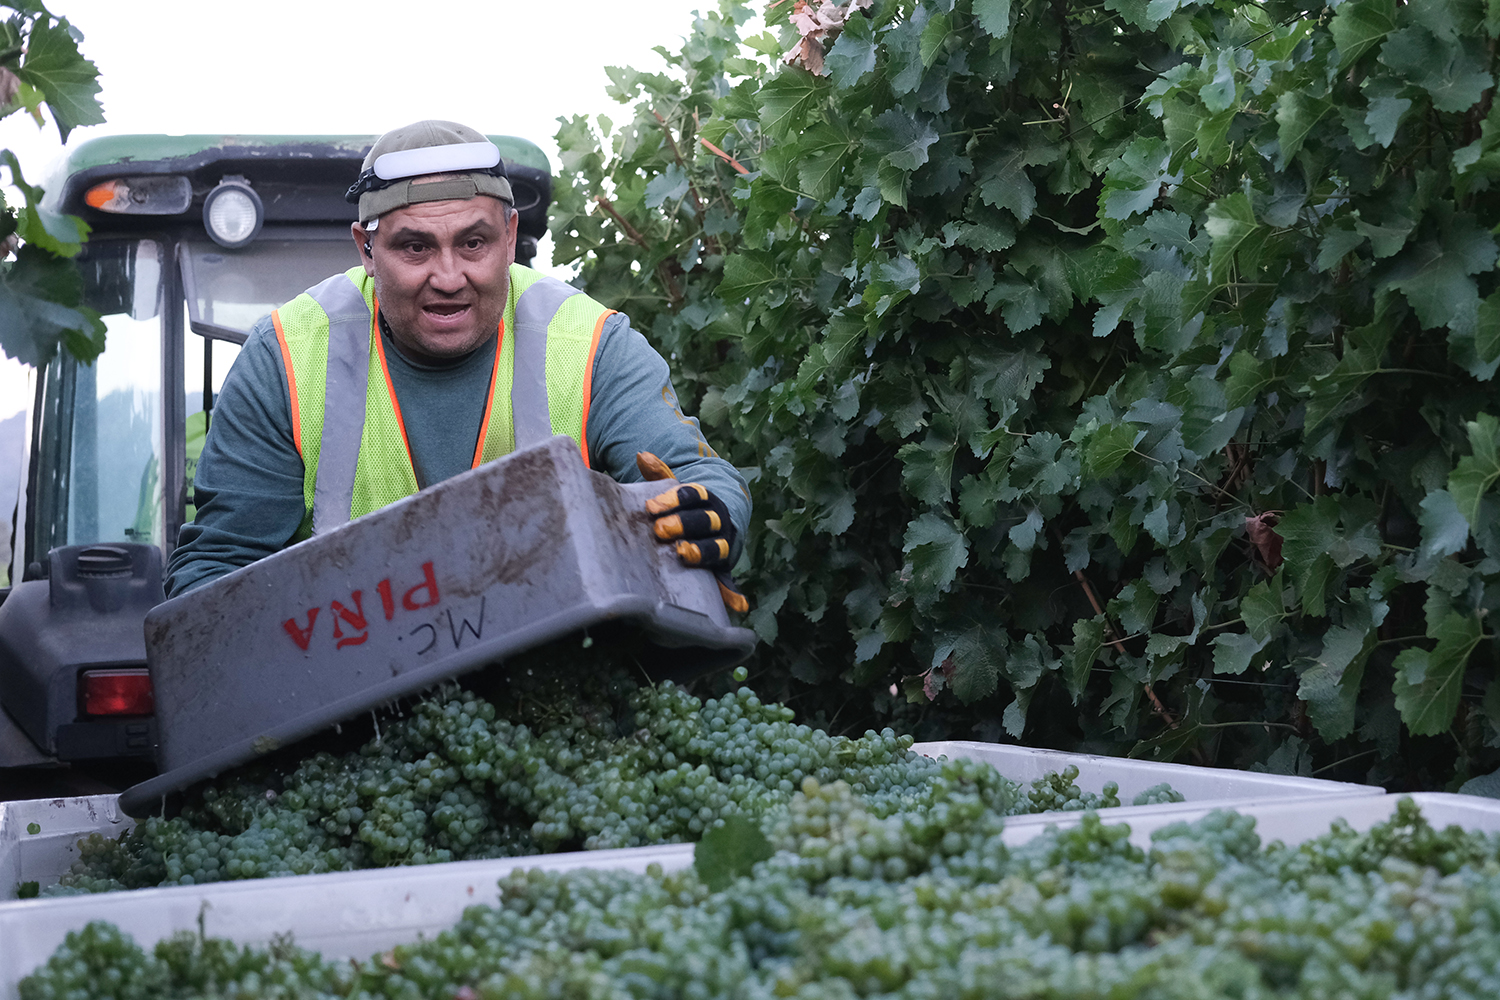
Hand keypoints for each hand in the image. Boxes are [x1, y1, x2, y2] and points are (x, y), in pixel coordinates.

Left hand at [637, 451, 748, 612]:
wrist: (718, 516)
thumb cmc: (687, 505)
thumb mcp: (675, 489)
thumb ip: (660, 475)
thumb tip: (642, 455)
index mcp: (706, 498)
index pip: (692, 495)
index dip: (673, 500)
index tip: (652, 507)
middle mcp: (718, 520)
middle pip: (703, 520)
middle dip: (683, 524)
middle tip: (660, 530)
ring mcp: (723, 543)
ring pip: (715, 547)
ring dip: (702, 551)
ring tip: (685, 553)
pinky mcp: (722, 567)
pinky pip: (727, 580)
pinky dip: (733, 592)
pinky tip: (738, 605)